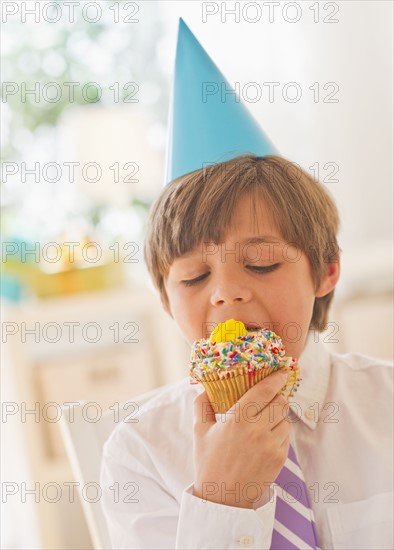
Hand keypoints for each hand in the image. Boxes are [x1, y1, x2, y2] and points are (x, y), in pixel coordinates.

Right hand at [192, 370, 290, 508]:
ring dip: (280, 414)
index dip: (275, 379)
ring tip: (268, 416)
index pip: (264, 391)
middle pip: (280, 402)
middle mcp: (257, 430)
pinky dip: (280, 431)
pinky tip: (268, 433)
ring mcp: (271, 445)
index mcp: (237, 420)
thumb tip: (206, 388)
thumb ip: (202, 405)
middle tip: (272, 394)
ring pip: (286, 419)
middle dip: (278, 396)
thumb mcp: (199, 431)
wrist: (222, 499)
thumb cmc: (209, 463)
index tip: (281, 372)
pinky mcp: (280, 459)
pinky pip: (286, 436)